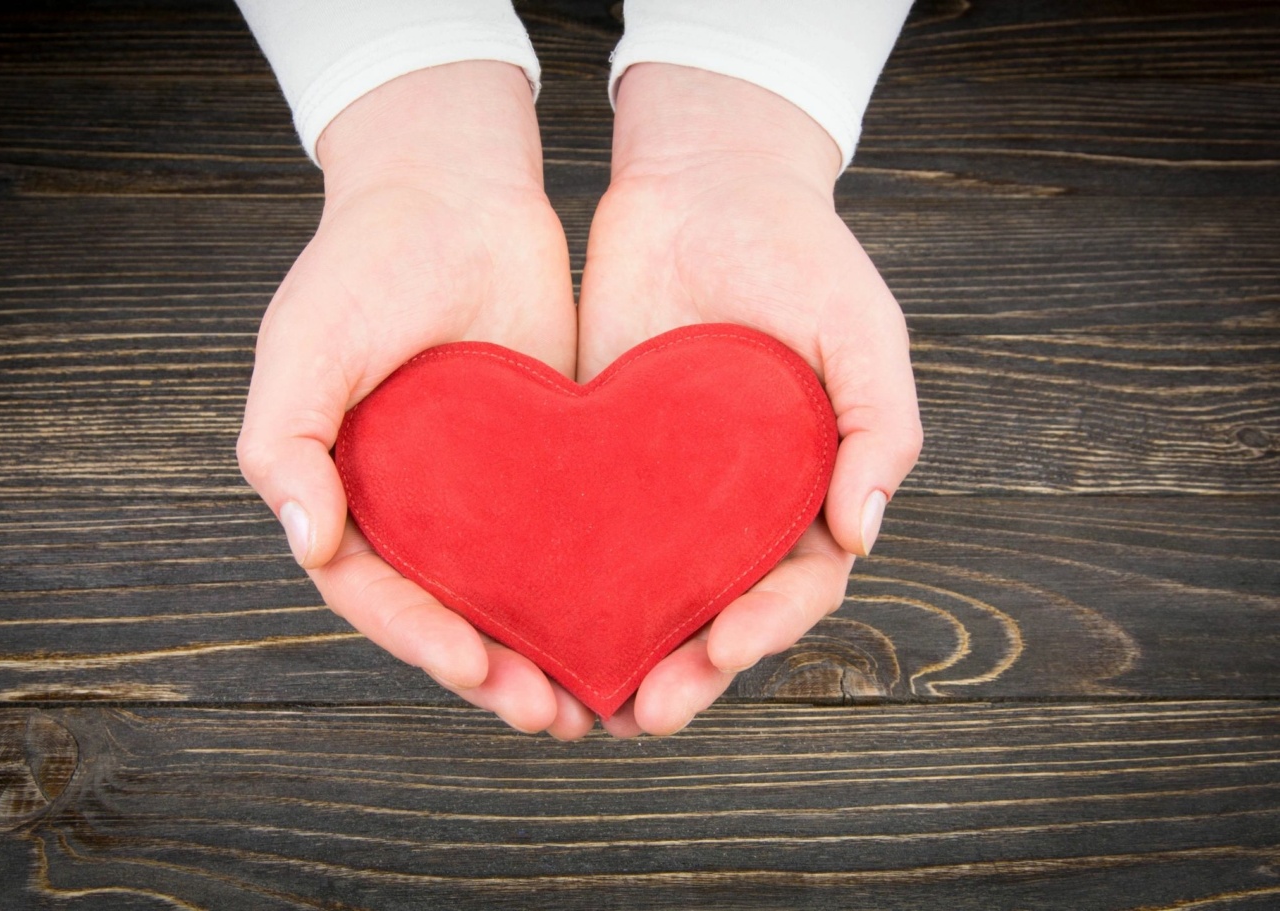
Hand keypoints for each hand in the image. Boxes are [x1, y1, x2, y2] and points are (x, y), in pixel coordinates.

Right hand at [237, 62, 594, 738]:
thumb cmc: (361, 264)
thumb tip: (310, 543)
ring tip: (598, 704)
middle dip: (497, 674)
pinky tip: (641, 623)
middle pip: (454, 615)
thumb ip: (286, 443)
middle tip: (549, 715)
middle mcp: (418, 508)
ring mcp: (486, 490)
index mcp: (350, 496)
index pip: (379, 594)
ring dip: (551, 654)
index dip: (422, 640)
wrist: (455, 191)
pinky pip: (575, 538)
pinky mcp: (552, 463)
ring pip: (518, 595)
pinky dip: (598, 588)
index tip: (475, 669)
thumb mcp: (304, 345)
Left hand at [578, 64, 922, 735]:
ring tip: (584, 707)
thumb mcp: (863, 332)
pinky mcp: (596, 463)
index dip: (766, 625)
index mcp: (808, 492)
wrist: (702, 185)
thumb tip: (863, 534)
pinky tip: (527, 627)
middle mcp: (736, 508)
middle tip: (647, 713)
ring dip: (620, 658)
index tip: (722, 643)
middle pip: (716, 614)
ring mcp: (665, 490)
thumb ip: (880, 429)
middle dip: (688, 672)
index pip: (795, 585)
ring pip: (645, 597)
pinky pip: (578, 539)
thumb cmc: (800, 256)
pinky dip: (561, 591)